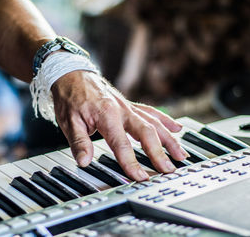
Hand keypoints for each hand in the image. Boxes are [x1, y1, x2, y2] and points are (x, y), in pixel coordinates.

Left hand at [51, 71, 187, 180]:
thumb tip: (84, 161)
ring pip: (154, 122)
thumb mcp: (68, 121)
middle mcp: (122, 109)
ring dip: (169, 139)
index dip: (131, 162)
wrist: (72, 74)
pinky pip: (151, 112)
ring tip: (181, 154)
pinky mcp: (129, 104)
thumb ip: (79, 142)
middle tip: (169, 168)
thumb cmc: (70, 97)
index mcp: (106, 114)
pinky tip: (177, 128)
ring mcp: (128, 106)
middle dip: (159, 152)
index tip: (140, 176)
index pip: (121, 144)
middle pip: (146, 132)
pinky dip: (165, 120)